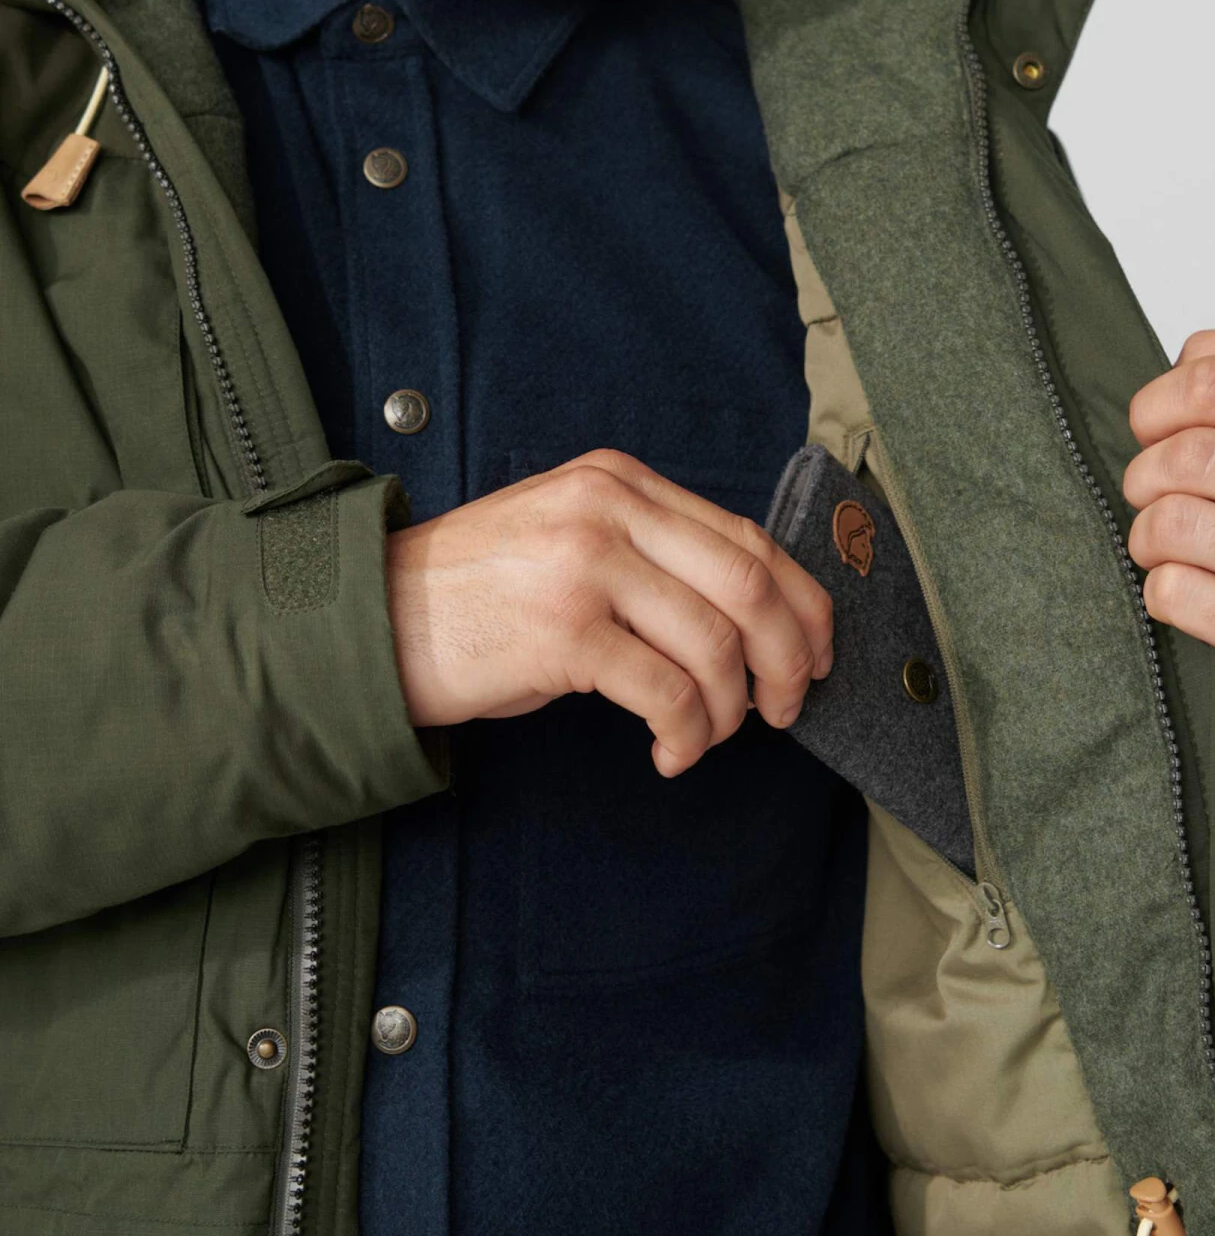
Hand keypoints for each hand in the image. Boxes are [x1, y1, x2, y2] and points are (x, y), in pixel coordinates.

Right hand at [385, 450, 832, 774]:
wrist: (373, 619)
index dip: (803, 603)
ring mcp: (584, 564)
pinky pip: (667, 692)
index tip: (819, 654)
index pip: (748, 537)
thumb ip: (653, 557)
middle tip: (785, 711)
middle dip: (788, 660)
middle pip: (749, 585)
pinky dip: (686, 734)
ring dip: (731, 709)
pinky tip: (669, 753)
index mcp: (621, 482)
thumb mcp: (571, 544)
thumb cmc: (480, 596)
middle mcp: (608, 508)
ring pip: (715, 644)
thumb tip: (752, 622)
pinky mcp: (562, 629)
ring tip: (707, 737)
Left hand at [1123, 331, 1214, 718]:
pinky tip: (1190, 594)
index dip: (1155, 406)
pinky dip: (1158, 592)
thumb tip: (1179, 365)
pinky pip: (1173, 591)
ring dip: (1145, 539)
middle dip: (1142, 478)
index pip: (1214, 380)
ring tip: (1168, 549)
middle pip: (1187, 456)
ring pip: (1172, 523)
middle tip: (1153, 499)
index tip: (1152, 433)